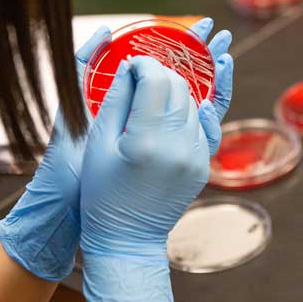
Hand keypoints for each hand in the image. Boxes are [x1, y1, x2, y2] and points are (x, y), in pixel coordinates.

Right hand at [0, 18, 232, 282]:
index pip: (154, 80)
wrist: (126, 239)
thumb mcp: (97, 144)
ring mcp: (196, 157)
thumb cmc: (101, 192)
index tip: (131, 63)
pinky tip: (184, 103)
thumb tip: (132, 67)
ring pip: (194, 102)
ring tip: (158, 86)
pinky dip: (193, 110)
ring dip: (177, 88)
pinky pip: (205, 125)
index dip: (143, 64)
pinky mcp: (203, 166)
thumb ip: (115, 100)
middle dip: (161, 72)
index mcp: (146, 140)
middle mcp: (178, 146)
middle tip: (143, 72)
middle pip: (178, 87)